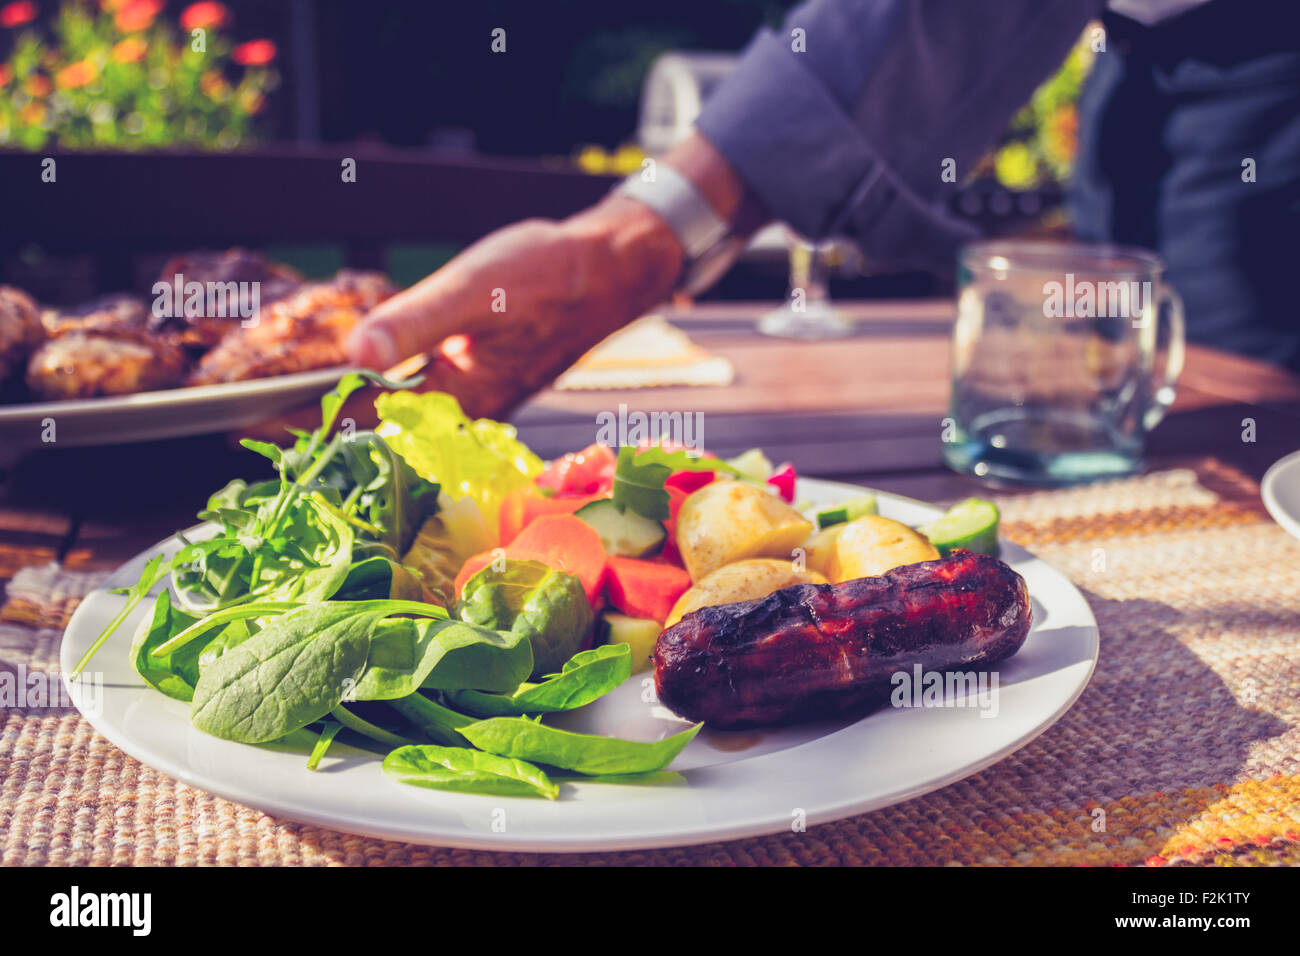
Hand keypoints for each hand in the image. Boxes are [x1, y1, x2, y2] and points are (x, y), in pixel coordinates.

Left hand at [239, 133, 763, 441]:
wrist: (611, 270)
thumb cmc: (548, 273)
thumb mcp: (474, 290)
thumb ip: (414, 322)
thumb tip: (355, 350)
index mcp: (460, 397)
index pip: (363, 417)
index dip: (301, 418)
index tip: (244, 419)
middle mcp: (466, 410)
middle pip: (377, 427)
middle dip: (316, 424)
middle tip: (251, 420)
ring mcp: (477, 398)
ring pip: (397, 415)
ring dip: (346, 411)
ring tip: (291, 407)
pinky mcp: (483, 379)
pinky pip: (419, 398)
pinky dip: (379, 392)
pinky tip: (360, 380)